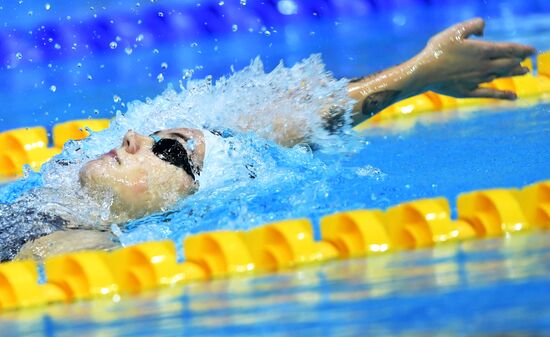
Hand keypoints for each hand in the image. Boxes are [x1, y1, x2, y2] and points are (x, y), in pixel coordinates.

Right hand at [415, 18, 535, 99]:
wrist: (423, 73)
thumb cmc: (437, 51)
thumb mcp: (455, 30)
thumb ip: (473, 25)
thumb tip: (484, 30)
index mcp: (483, 51)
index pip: (509, 50)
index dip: (523, 49)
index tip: (532, 50)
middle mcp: (484, 67)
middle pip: (509, 64)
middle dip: (520, 61)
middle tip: (528, 59)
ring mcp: (477, 80)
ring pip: (501, 76)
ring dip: (515, 73)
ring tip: (524, 71)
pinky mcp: (469, 91)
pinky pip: (491, 94)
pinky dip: (504, 95)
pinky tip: (514, 97)